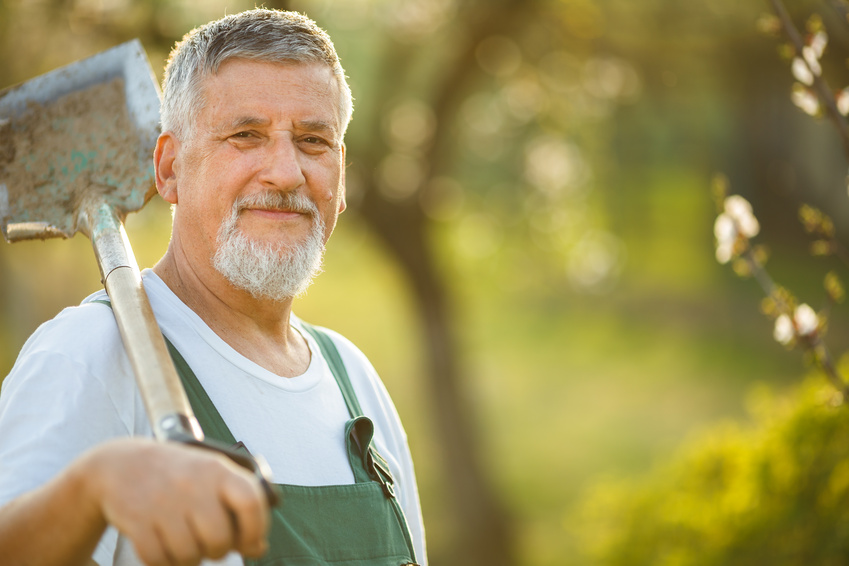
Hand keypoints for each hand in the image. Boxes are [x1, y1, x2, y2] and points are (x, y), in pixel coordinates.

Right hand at [76, 438, 269, 565]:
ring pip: (189, 555)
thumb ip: (239, 509)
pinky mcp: (137, 520)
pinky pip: (159, 559)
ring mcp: (163, 502)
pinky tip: (164, 547)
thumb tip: (259, 549)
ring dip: (189, 558)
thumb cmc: (179, 477)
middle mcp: (192, 484)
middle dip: (218, 551)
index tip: (251, 542)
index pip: (251, 501)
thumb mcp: (211, 479)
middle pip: (220, 539)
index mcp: (217, 470)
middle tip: (210, 544)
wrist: (120, 464)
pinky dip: (164, 561)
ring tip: (185, 543)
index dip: (256, 529)